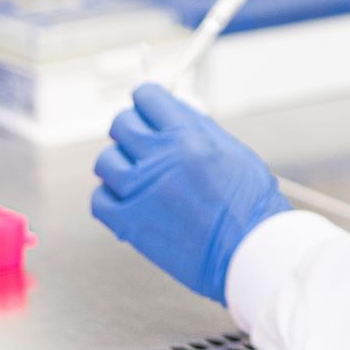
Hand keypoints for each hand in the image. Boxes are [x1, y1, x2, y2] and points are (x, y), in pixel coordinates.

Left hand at [91, 84, 291, 301]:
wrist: (249, 252)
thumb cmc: (250, 206)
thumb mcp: (233, 151)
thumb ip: (197, 128)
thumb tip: (173, 110)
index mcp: (188, 136)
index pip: (147, 97)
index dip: (146, 101)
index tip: (146, 109)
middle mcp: (160, 159)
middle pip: (120, 124)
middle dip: (131, 129)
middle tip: (141, 142)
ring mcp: (140, 191)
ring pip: (105, 161)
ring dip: (118, 164)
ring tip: (136, 175)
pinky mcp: (129, 223)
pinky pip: (99, 200)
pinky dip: (108, 197)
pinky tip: (127, 199)